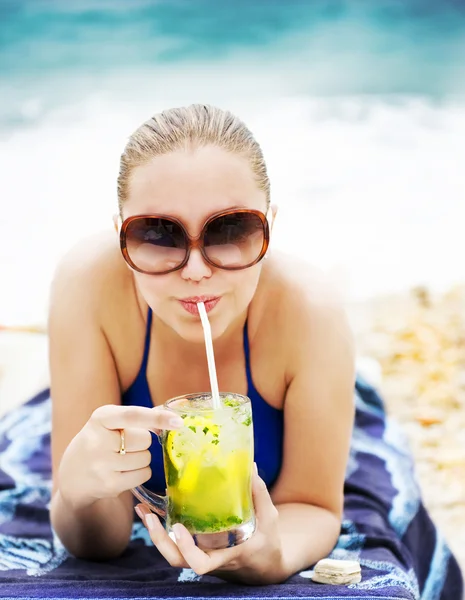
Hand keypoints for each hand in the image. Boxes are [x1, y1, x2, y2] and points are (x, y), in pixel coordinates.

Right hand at [57, 405, 183, 510]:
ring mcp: (102, 464)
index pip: (133, 415)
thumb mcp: (108, 424)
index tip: (178, 421)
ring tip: (121, 460)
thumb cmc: (98, 443)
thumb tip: (171, 416)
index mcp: (100, 418)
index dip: (157, 418)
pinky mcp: (109, 484)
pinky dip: (140, 473)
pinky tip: (123, 473)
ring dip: (141, 459)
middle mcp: (97, 439)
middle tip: (124, 446)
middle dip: (143, 443)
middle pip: (145, 439)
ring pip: (146, 458)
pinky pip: (143, 475)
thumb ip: (137, 418)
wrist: (71, 478)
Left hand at [136, 466, 284, 584]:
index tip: (178, 529)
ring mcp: (202, 556)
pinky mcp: (199, 550)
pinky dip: (161, 531)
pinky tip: (151, 512)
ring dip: (155, 535)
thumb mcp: (270, 520)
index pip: (200, 564)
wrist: (265, 569)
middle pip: (177, 560)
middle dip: (159, 541)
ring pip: (173, 555)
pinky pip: (176, 546)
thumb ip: (259, 494)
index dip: (186, 549)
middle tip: (150, 516)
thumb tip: (251, 465)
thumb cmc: (268, 544)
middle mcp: (210, 560)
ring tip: (143, 511)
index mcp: (227, 555)